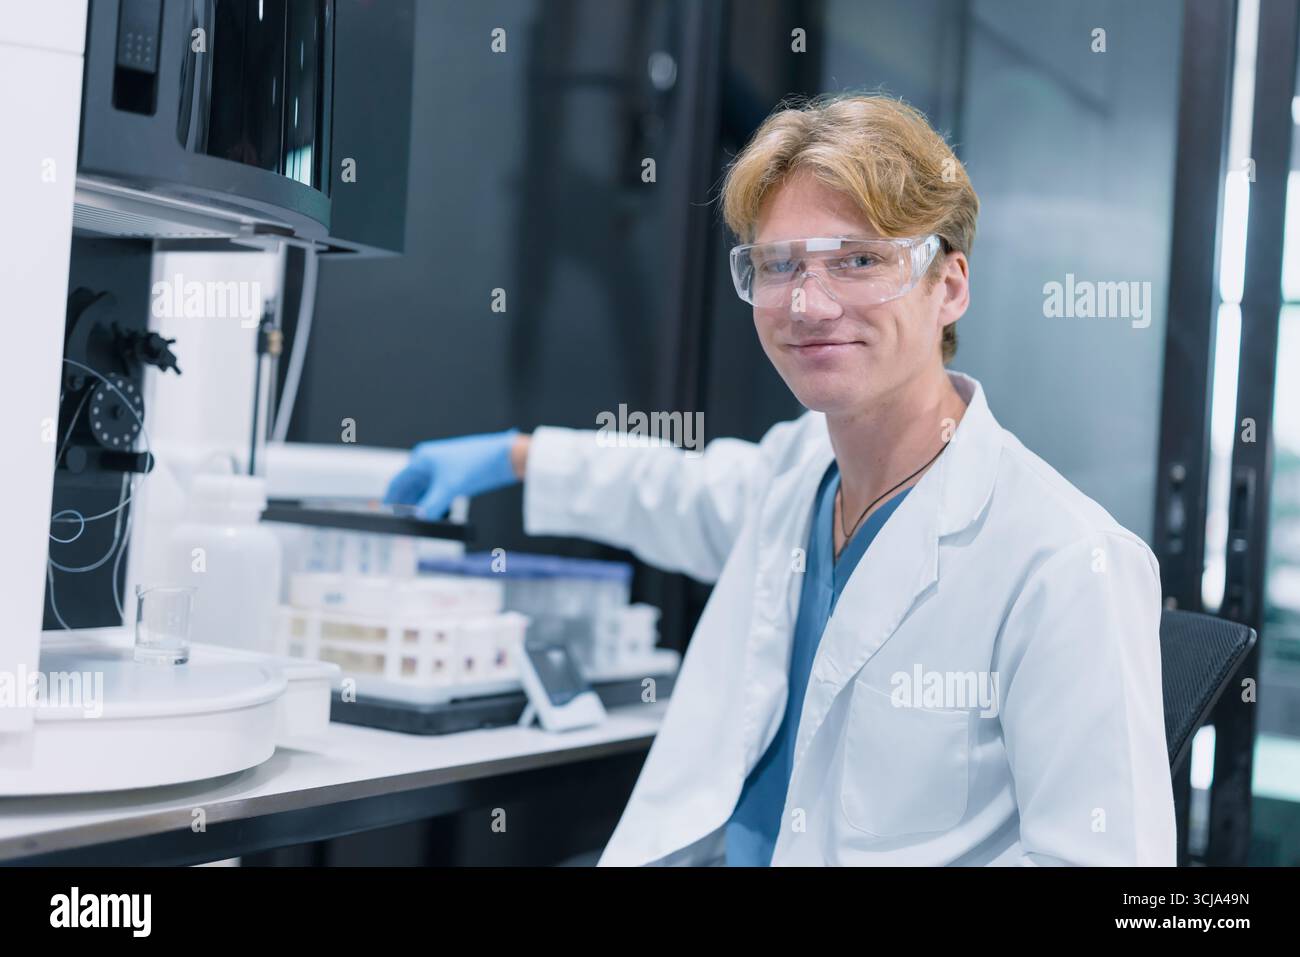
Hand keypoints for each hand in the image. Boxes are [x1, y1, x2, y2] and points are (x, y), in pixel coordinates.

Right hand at [384, 429, 520, 519]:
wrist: (505, 457)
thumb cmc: (475, 464)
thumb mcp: (450, 488)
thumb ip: (431, 506)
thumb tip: (417, 522)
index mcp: (421, 459)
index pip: (397, 483)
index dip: (390, 500)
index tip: (385, 517)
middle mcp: (428, 463)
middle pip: (409, 489)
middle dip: (406, 507)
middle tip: (404, 526)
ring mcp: (441, 470)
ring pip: (424, 493)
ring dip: (420, 508)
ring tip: (419, 524)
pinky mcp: (454, 477)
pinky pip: (437, 493)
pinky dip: (433, 505)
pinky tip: (436, 516)